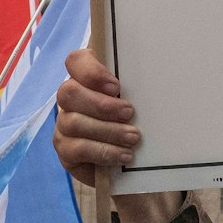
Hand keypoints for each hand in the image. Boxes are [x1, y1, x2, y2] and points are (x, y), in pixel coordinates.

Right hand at [55, 50, 183, 222]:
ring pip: (74, 122)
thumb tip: (158, 77)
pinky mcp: (65, 151)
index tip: (117, 87)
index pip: (75, 61)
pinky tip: (124, 155)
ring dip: (108, 130)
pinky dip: (104, 151)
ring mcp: (63, 125)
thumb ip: (135, 87)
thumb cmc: (132, 121)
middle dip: (102, 105)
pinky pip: (77, 149)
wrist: (126, 162)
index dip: (92, 71)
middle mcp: (69, 100)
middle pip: (68, 92)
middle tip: (130, 113)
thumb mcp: (135, 100)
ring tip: (133, 138)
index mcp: (85, 79)